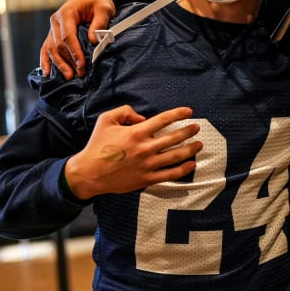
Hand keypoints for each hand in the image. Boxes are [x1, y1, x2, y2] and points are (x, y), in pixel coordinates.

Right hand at [41, 0, 116, 78]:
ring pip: (50, 49)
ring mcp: (53, 28)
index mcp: (66, 13)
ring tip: (69, 76)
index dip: (74, 53)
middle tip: (79, 74)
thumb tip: (94, 41)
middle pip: (58, 45)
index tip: (82, 66)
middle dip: (68, 61)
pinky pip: (46, 48)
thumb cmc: (99, 2)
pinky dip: (45, 61)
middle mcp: (55, 21)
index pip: (67, 37)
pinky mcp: (53, 34)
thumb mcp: (104, 9)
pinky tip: (47, 73)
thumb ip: (100, 23)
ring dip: (58, 64)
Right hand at [64, 106, 201, 198]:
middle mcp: (144, 148)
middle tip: (197, 127)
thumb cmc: (97, 145)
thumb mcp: (106, 120)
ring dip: (190, 149)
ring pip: (175, 156)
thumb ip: (125, 112)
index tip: (188, 111)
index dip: (178, 114)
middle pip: (174, 138)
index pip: (163, 120)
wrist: (89, 173)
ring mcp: (147, 165)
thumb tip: (142, 118)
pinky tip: (192, 164)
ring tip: (199, 144)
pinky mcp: (146, 179)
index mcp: (136, 133)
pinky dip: (183, 170)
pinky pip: (169, 175)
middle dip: (189, 131)